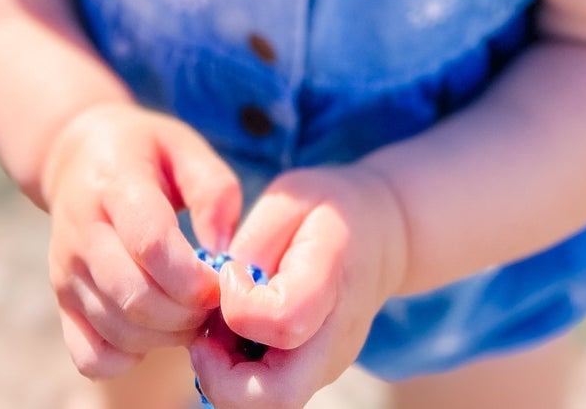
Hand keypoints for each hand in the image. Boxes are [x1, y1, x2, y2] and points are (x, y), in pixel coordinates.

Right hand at [41, 103, 243, 382]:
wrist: (77, 156)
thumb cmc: (143, 151)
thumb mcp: (184, 146)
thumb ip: (214, 190)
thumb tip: (222, 252)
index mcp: (115, 185)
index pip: (152, 245)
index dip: (194, 275)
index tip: (220, 277)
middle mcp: (82, 233)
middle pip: (136, 297)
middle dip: (187, 313)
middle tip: (211, 301)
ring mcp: (66, 273)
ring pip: (119, 332)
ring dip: (167, 336)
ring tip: (190, 311)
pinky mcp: (62, 303)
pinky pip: (91, 357)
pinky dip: (129, 357)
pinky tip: (152, 329)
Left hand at [191, 163, 409, 408]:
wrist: (381, 234)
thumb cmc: (328, 209)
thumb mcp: (289, 197)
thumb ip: (253, 244)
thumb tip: (220, 293)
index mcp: (332, 277)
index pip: (284, 322)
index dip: (238, 305)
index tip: (229, 272)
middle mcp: (335, 337)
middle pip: (276, 395)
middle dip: (221, 376)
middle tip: (205, 334)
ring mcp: (329, 365)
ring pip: (270, 404)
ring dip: (226, 377)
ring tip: (221, 326)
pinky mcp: (316, 375)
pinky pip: (270, 394)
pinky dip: (238, 374)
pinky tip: (236, 333)